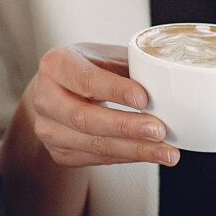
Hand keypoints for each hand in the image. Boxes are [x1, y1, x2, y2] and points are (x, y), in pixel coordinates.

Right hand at [26, 42, 176, 167]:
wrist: (57, 92)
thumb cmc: (87, 69)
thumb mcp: (104, 56)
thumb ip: (129, 65)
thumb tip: (170, 78)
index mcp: (55, 65)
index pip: (86, 80)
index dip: (116, 91)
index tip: (145, 99)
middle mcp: (45, 98)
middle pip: (85, 119)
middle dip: (126, 127)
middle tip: (160, 131)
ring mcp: (49, 129)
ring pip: (93, 145)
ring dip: (134, 150)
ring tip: (167, 152)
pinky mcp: (59, 153)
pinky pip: (97, 159)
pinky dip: (127, 157)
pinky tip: (150, 154)